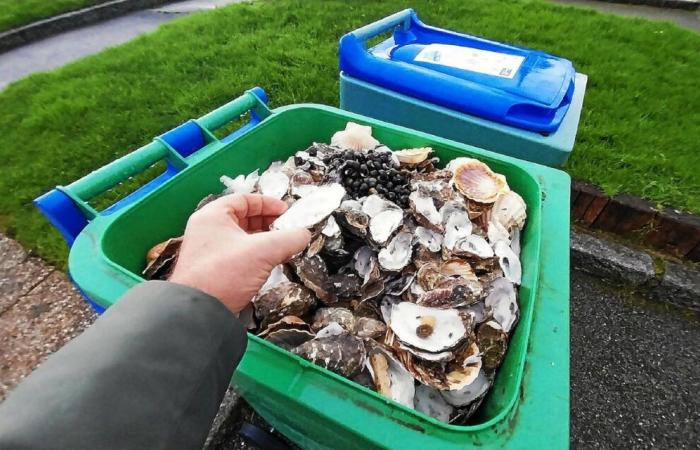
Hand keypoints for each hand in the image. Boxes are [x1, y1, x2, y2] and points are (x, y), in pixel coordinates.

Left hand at [169, 194, 310, 312]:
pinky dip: (254, 254)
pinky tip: (268, 263)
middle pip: (243, 217)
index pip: (244, 199)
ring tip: (282, 247)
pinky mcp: (211, 269)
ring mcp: (207, 250)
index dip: (268, 203)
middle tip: (286, 229)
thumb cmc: (224, 274)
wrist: (199, 312)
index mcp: (213, 216)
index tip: (286, 211)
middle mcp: (207, 229)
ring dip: (263, 240)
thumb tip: (304, 234)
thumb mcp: (263, 252)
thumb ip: (289, 239)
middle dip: (268, 222)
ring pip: (241, 237)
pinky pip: (237, 253)